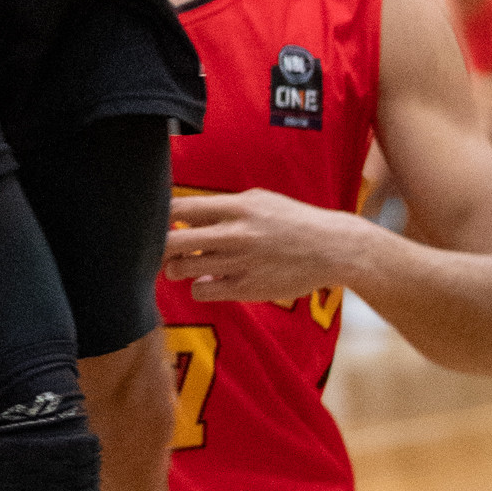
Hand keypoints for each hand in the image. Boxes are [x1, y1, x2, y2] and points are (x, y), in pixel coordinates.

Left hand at [162, 187, 361, 303]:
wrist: (333, 249)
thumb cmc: (291, 220)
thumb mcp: (256, 200)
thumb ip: (220, 207)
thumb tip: (183, 214)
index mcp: (234, 207)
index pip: (177, 208)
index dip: (160, 215)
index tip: (159, 219)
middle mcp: (233, 235)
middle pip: (171, 241)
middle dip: (159, 245)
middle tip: (160, 247)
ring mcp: (240, 263)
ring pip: (182, 269)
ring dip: (174, 268)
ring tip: (182, 265)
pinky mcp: (248, 289)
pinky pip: (203, 290)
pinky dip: (198, 286)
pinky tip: (208, 280)